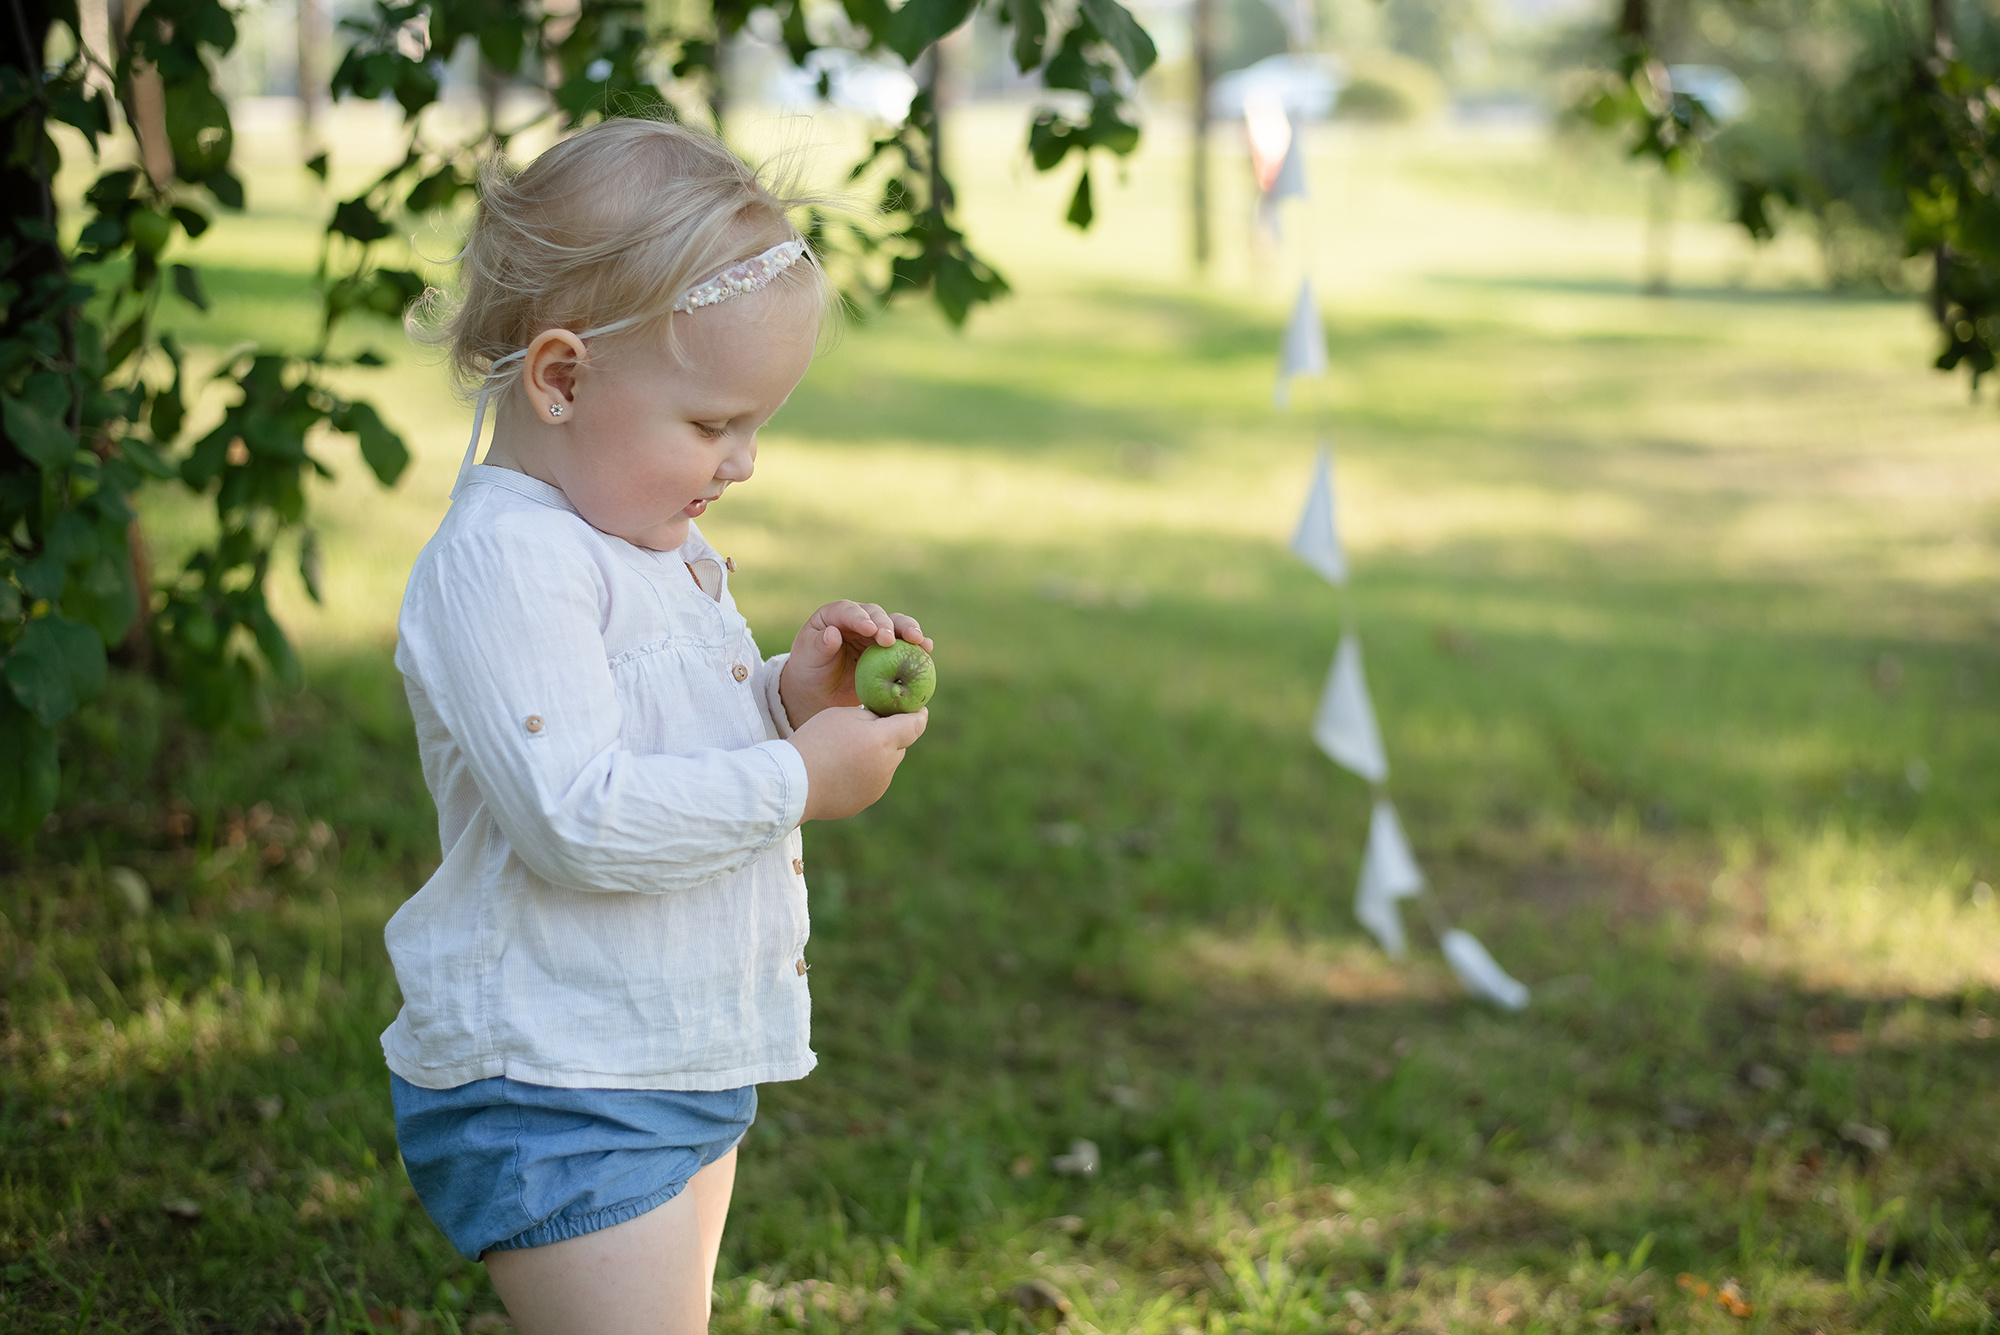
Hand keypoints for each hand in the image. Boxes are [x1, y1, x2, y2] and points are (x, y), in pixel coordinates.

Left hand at [778, 600, 932, 728]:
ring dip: (908, 630)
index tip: (870, 629)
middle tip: (890, 640)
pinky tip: (927, 649)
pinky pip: (905, 644)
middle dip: (886, 625)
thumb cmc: (810, 669)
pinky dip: (916, 646)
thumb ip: (820, 645)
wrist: (821, 689)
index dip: (860, 617)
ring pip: (895, 624)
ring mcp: (875, 633)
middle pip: (877, 614)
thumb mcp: (809, 658)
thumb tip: (832, 633)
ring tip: (919, 640)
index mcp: (835, 615)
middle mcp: (858, 619)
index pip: (848, 611)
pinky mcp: (888, 649)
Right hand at [789, 706, 928, 821]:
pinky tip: (838, 771)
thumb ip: (872, 717)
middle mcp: (886, 766)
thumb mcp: (844, 715)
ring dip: (874, 757)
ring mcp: (877, 787)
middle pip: (898, 746)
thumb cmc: (815, 741)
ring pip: (885, 765)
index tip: (919, 710)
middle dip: (888, 737)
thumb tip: (886, 723)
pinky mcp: (865, 801)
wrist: (792, 781)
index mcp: (883, 740)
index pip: (915, 725)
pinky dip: (862, 775)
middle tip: (864, 730)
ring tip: (843, 753)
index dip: (918, 715)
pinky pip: (871, 782)